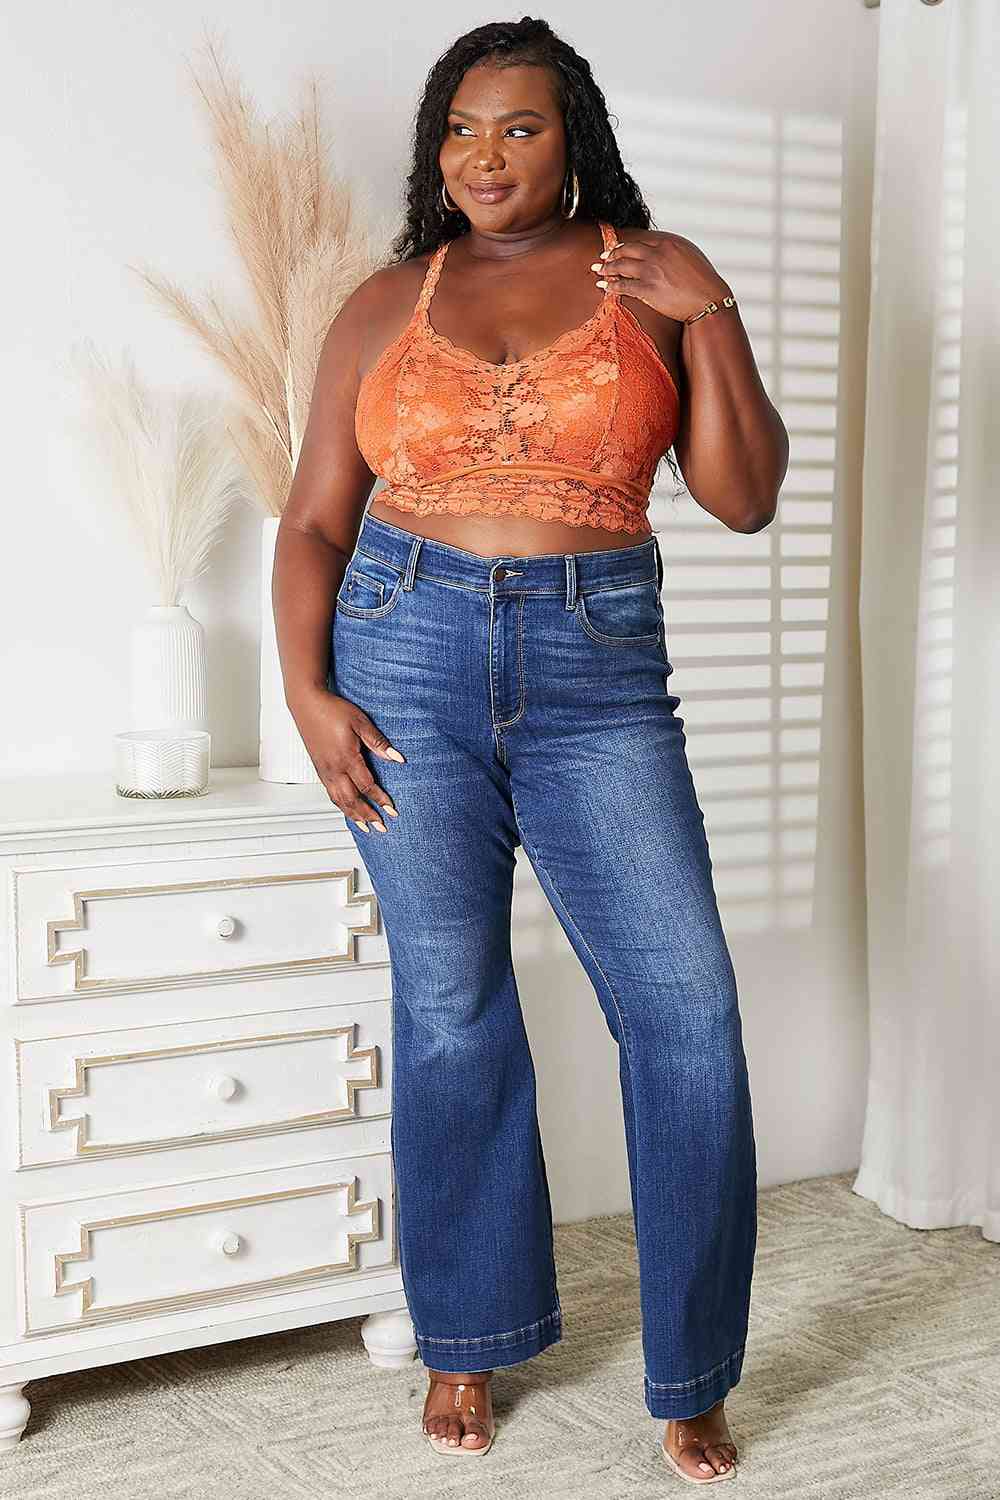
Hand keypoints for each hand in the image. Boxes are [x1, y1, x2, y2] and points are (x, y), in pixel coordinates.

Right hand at [289, 686, 402, 833]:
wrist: (307, 704)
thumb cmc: (333, 710)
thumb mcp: (360, 722)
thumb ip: (378, 742)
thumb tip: (397, 758)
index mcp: (346, 758)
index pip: (366, 785)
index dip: (380, 799)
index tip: (392, 810)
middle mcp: (333, 769)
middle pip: (352, 800)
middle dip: (368, 815)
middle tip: (381, 828)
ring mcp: (324, 771)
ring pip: (339, 800)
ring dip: (353, 815)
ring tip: (366, 827)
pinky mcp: (319, 769)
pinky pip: (331, 794)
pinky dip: (341, 806)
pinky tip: (347, 810)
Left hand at [593, 230, 732, 323]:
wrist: (710, 301)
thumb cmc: (704, 282)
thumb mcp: (691, 256)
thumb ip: (673, 252)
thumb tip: (662, 252)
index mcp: (669, 242)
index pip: (641, 239)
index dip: (626, 244)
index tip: (618, 247)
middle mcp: (658, 253)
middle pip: (627, 249)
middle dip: (612, 253)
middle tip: (603, 257)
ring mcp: (652, 270)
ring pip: (621, 265)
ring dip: (607, 268)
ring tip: (599, 271)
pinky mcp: (648, 289)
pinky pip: (623, 286)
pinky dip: (610, 285)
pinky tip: (603, 286)